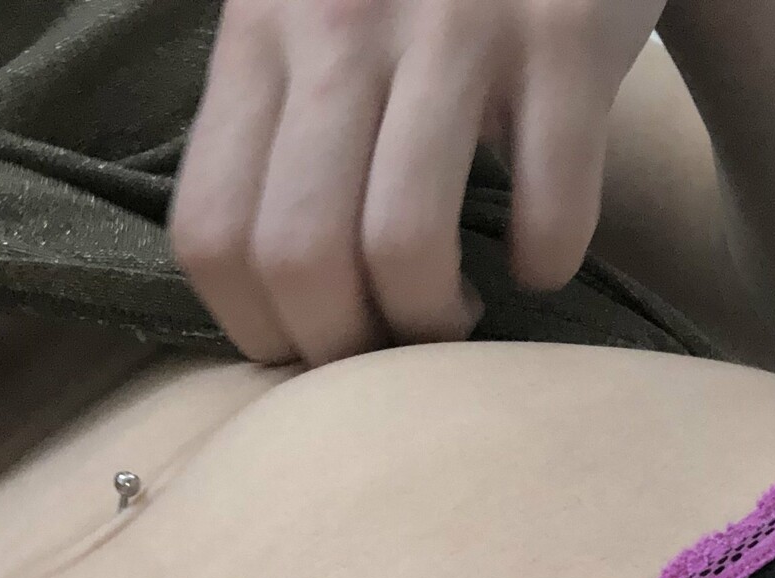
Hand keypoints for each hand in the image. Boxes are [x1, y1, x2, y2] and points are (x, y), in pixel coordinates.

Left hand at [169, 0, 666, 369]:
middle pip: (300, 257)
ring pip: (405, 245)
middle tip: (392, 341)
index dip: (262, 328)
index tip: (316, 342)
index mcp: (261, 28)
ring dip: (435, 323)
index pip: (212, 233)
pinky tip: (540, 255)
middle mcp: (341, 20)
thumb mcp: (308, 3)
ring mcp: (456, 24)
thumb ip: (275, 111)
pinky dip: (546, 263)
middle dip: (349, 346)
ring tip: (458, 313)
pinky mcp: (562, 36)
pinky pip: (547, 209)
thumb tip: (263, 285)